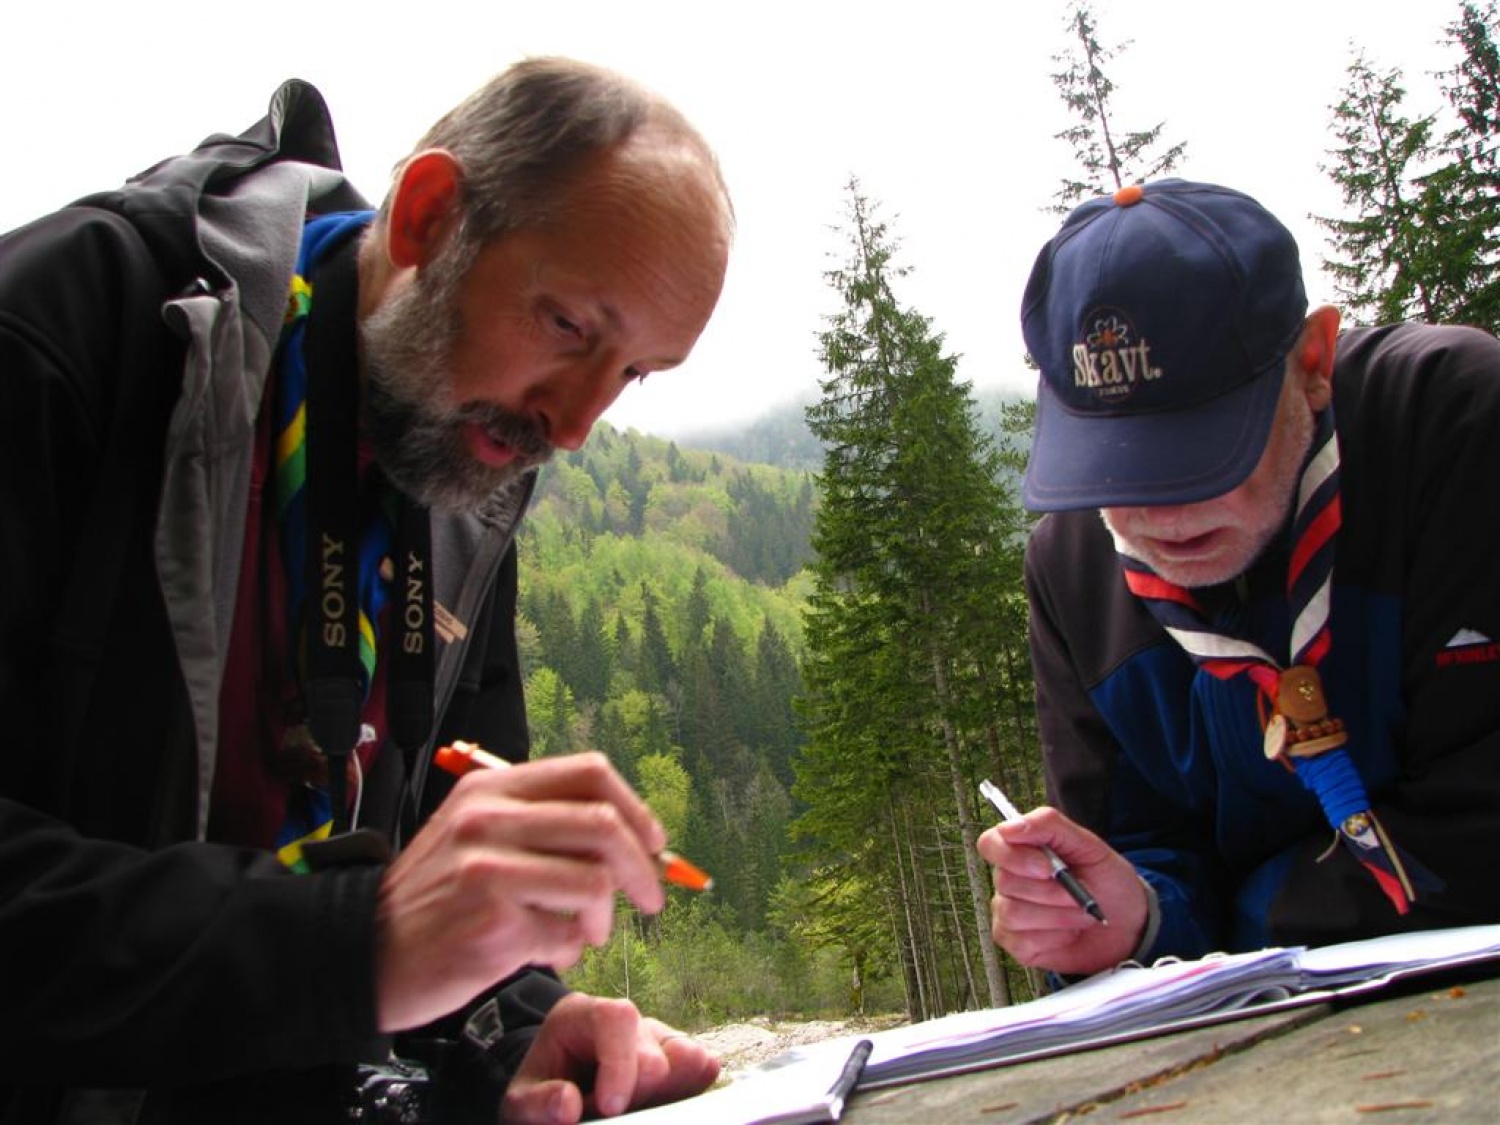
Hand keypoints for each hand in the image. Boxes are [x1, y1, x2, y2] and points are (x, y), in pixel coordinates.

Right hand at [374, 752, 667, 1031]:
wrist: (367, 952)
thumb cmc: (436, 898)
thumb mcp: (477, 835)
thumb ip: (544, 826)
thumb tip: (635, 839)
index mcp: (492, 790)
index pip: (589, 774)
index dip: (635, 808)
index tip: (654, 842)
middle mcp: (489, 820)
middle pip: (603, 825)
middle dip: (644, 867)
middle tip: (652, 896)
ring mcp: (489, 870)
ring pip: (595, 882)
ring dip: (602, 919)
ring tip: (580, 933)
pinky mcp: (493, 924)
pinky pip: (567, 935)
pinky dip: (567, 950)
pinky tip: (540, 952)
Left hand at [501, 993, 720, 1122]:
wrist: (556, 1087)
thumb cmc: (541, 1089)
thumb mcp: (521, 1099)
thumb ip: (538, 1101)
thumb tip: (569, 1104)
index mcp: (583, 1015)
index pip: (616, 1020)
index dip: (620, 1063)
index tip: (610, 1107)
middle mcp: (627, 1021)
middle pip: (654, 1051)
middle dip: (636, 1094)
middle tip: (610, 1114)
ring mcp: (657, 1038)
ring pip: (685, 1061)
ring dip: (664, 1096)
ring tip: (637, 1110)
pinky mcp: (679, 1060)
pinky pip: (701, 1071)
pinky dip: (688, 1092)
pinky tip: (667, 1107)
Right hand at [976, 806, 1148, 975]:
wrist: (1130, 924)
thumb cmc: (1107, 882)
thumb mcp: (1089, 845)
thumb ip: (1049, 825)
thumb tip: (1010, 826)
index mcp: (1022, 851)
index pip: (990, 844)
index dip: (1013, 856)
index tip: (1047, 867)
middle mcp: (1009, 881)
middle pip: (1004, 881)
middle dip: (1050, 891)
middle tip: (1078, 894)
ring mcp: (1009, 913)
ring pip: (1013, 912)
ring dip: (1057, 915)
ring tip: (1081, 913)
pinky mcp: (1017, 944)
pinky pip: (1022, 941)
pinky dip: (1054, 937)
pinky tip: (1069, 933)